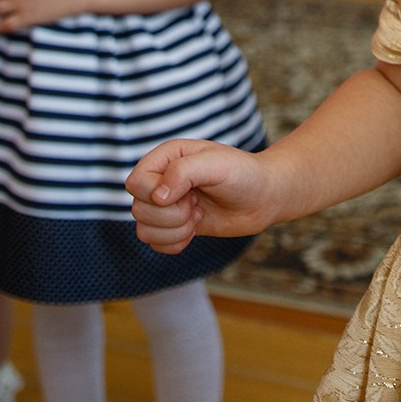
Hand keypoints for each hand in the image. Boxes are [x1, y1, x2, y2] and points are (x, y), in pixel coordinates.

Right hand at [125, 139, 277, 252]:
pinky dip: (175, 243)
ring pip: (144, 230)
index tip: (188, 193)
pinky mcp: (173, 225)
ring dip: (175, 230)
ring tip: (198, 214)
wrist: (263, 197)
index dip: (156, 195)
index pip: (136, 182)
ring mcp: (166, 205)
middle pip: (138, 209)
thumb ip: (184, 172)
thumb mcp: (217, 165)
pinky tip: (195, 228)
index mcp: (166, 158)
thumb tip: (158, 197)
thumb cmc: (243, 174)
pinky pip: (155, 244)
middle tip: (197, 202)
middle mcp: (161, 180)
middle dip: (172, 215)